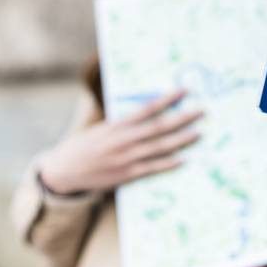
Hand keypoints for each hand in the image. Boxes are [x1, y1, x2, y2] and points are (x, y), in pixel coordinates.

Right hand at [38, 89, 202, 194]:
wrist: (65, 171)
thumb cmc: (84, 146)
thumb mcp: (101, 128)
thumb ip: (123, 124)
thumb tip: (147, 113)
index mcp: (117, 125)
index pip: (148, 108)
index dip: (167, 99)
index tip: (184, 91)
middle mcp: (124, 140)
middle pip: (160, 127)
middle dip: (183, 118)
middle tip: (201, 111)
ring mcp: (127, 159)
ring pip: (160, 147)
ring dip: (182, 139)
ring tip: (199, 132)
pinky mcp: (127, 175)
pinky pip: (153, 168)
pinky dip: (169, 163)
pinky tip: (183, 158)